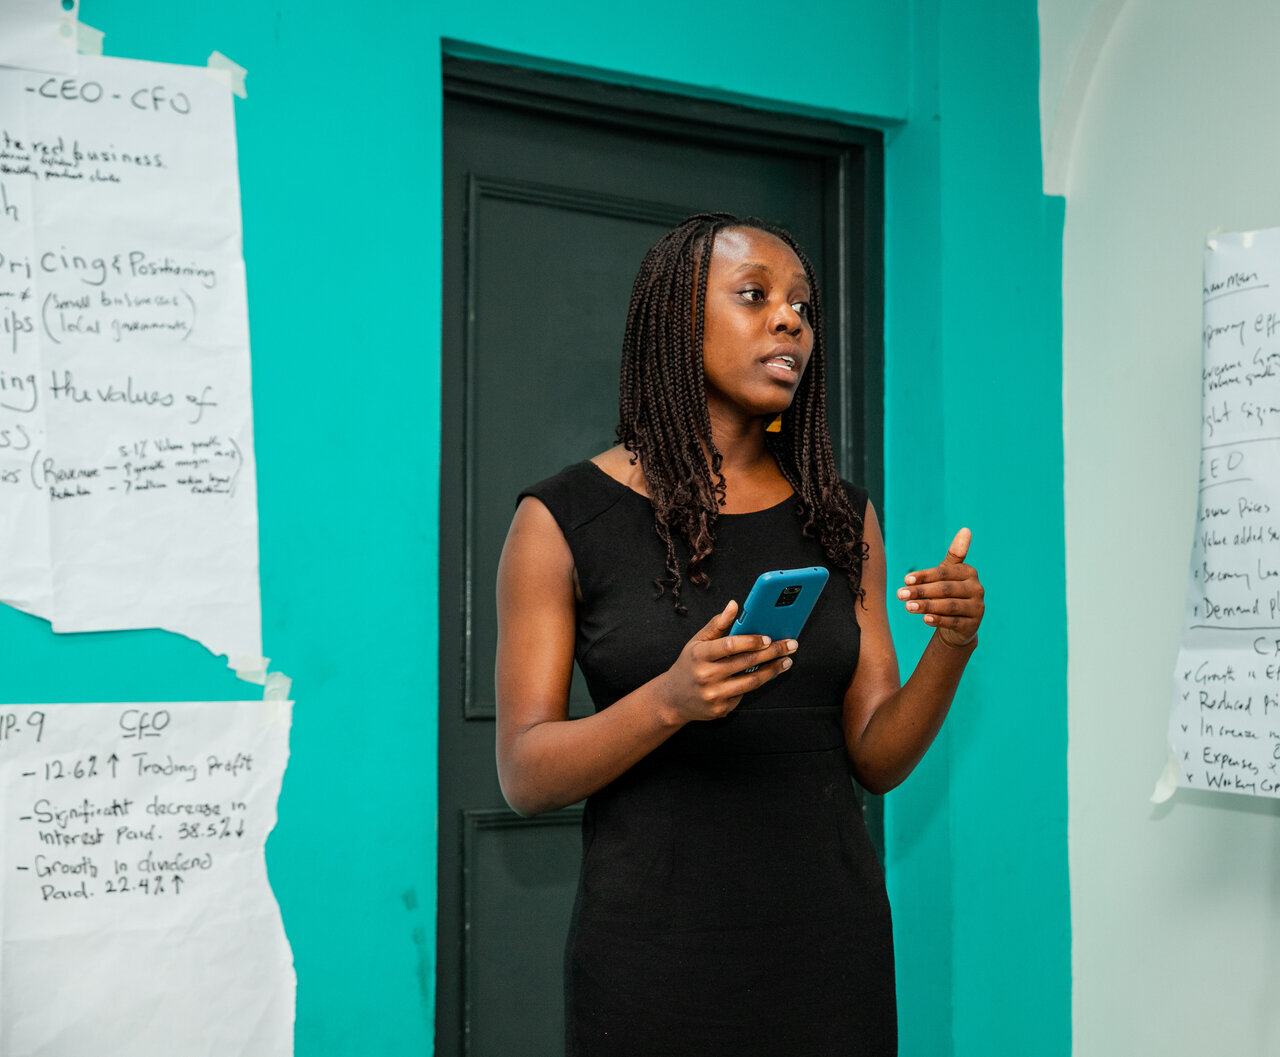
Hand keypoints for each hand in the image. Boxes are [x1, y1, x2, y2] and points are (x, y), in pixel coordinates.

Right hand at [655, 600, 797, 724]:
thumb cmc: (689, 665)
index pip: (729, 645)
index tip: (768, 638)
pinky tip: (767, 674)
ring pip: (751, 682)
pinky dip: (757, 683)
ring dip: (772, 671)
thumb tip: (734, 605)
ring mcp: (714, 695)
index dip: (750, 641)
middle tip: (790, 646)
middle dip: (772, 653)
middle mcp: (706, 676)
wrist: (672, 699)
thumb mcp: (697, 642)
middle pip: (746, 663)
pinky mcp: (721, 709)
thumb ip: (717, 624)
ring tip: (786, 661)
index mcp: (699, 655)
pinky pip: (745, 694)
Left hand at [897, 528, 983, 646]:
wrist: (959, 624)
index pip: (944, 573)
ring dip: (927, 606)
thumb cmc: (949, 593)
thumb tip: (966, 529)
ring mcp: (977, 608)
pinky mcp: (973, 625)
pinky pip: (954, 621)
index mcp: (969, 572)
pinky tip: (924, 619)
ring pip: (949, 606)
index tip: (905, 580)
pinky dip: (938, 620)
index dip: (924, 576)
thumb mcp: (948, 574)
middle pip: (945, 589)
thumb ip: (954, 554)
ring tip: (908, 607)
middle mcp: (977, 589)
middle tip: (900, 594)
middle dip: (921, 591)